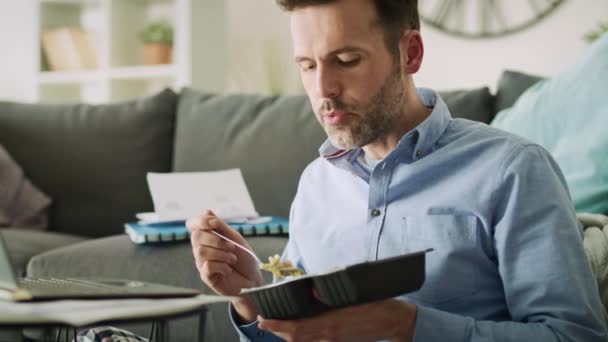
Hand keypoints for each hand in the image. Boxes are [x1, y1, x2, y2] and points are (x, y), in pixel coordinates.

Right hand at [187, 209, 263, 321]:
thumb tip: (206, 211)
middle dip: (217, 240)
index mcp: (208, 237)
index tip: (215, 224)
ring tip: (232, 260)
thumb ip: (221, 226)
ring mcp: (202, 263)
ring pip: (202, 252)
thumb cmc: (245, 259)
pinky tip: (228, 270)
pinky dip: (222, 266)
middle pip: (196, 237)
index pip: (194, 224)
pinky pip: (207, 266)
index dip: (201, 221)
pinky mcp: (206, 277)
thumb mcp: (236, 239)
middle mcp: (202, 249)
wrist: (253, 281)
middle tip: (232, 247)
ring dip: (222, 254)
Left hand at [257, 299, 416, 341]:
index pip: (296, 327)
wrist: (393, 321)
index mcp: (330, 322)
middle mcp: (329, 335)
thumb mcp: (351, 293)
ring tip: (279, 324)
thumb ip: (330, 292)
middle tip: (266, 320)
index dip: (277, 325)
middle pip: (295, 338)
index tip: (263, 319)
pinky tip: (300, 330)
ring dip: (289, 335)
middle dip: (278, 330)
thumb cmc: (374, 304)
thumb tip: (313, 290)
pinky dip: (303, 338)